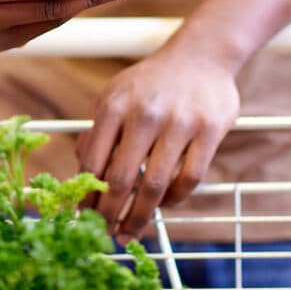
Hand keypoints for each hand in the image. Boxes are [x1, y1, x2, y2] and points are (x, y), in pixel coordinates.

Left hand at [76, 47, 239, 241]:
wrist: (200, 55)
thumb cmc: (150, 83)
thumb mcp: (114, 95)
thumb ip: (97, 131)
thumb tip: (81, 173)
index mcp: (115, 105)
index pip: (93, 162)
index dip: (87, 196)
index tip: (83, 217)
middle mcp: (145, 113)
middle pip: (121, 180)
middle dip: (110, 215)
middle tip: (106, 234)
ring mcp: (180, 122)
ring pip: (155, 185)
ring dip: (140, 216)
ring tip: (132, 232)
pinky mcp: (210, 130)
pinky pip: (189, 179)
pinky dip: (174, 199)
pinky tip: (164, 204)